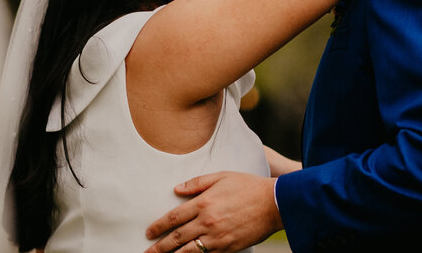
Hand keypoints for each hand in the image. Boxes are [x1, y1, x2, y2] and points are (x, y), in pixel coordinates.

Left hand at [142, 172, 279, 252]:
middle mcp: (207, 221)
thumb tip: (176, 188)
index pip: (174, 217)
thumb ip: (197, 182)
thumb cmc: (248, 186)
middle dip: (159, 247)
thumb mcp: (222, 176)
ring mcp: (217, 237)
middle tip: (147, 252)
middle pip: (177, 237)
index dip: (158, 225)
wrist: (274, 203)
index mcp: (204, 202)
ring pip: (188, 251)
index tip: (149, 232)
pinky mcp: (227, 248)